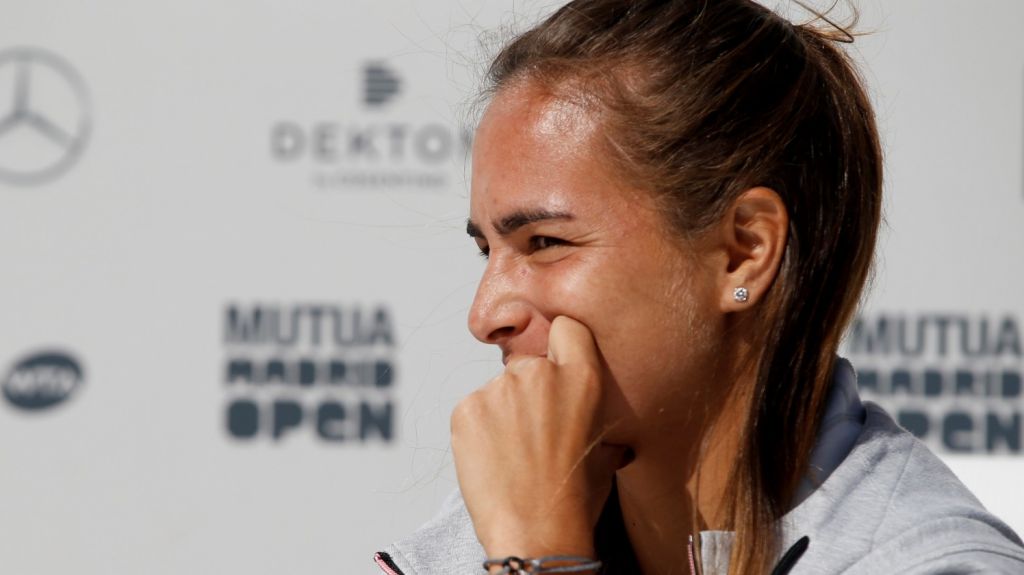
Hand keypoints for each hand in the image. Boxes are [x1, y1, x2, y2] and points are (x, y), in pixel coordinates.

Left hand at [451, 316, 629, 558]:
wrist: (536, 532)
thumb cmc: (575, 497)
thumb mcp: (605, 446)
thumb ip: (590, 412)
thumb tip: (593, 417)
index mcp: (582, 378)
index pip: (567, 328)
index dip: (560, 344)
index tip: (555, 362)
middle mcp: (540, 373)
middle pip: (528, 366)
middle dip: (527, 393)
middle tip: (531, 436)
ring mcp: (499, 388)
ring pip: (497, 392)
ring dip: (501, 414)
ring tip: (511, 456)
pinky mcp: (466, 407)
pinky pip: (472, 410)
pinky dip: (478, 431)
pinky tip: (492, 460)